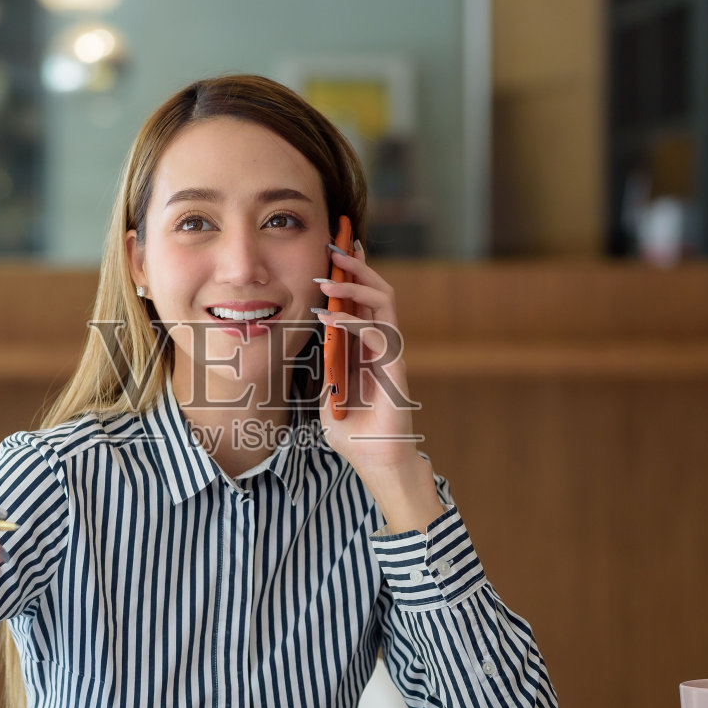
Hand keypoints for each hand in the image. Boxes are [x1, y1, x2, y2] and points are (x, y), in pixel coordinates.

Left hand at [314, 242, 447, 533]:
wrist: (376, 462)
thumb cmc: (354, 435)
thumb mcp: (328, 398)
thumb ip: (326, 373)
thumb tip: (313, 352)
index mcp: (366, 347)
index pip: (363, 300)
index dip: (354, 273)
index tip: (337, 247)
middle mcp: (381, 344)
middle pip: (376, 291)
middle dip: (357, 266)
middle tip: (336, 244)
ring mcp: (390, 353)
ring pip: (383, 303)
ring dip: (357, 284)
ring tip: (332, 272)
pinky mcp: (394, 368)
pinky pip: (376, 334)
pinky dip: (351, 322)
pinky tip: (328, 318)